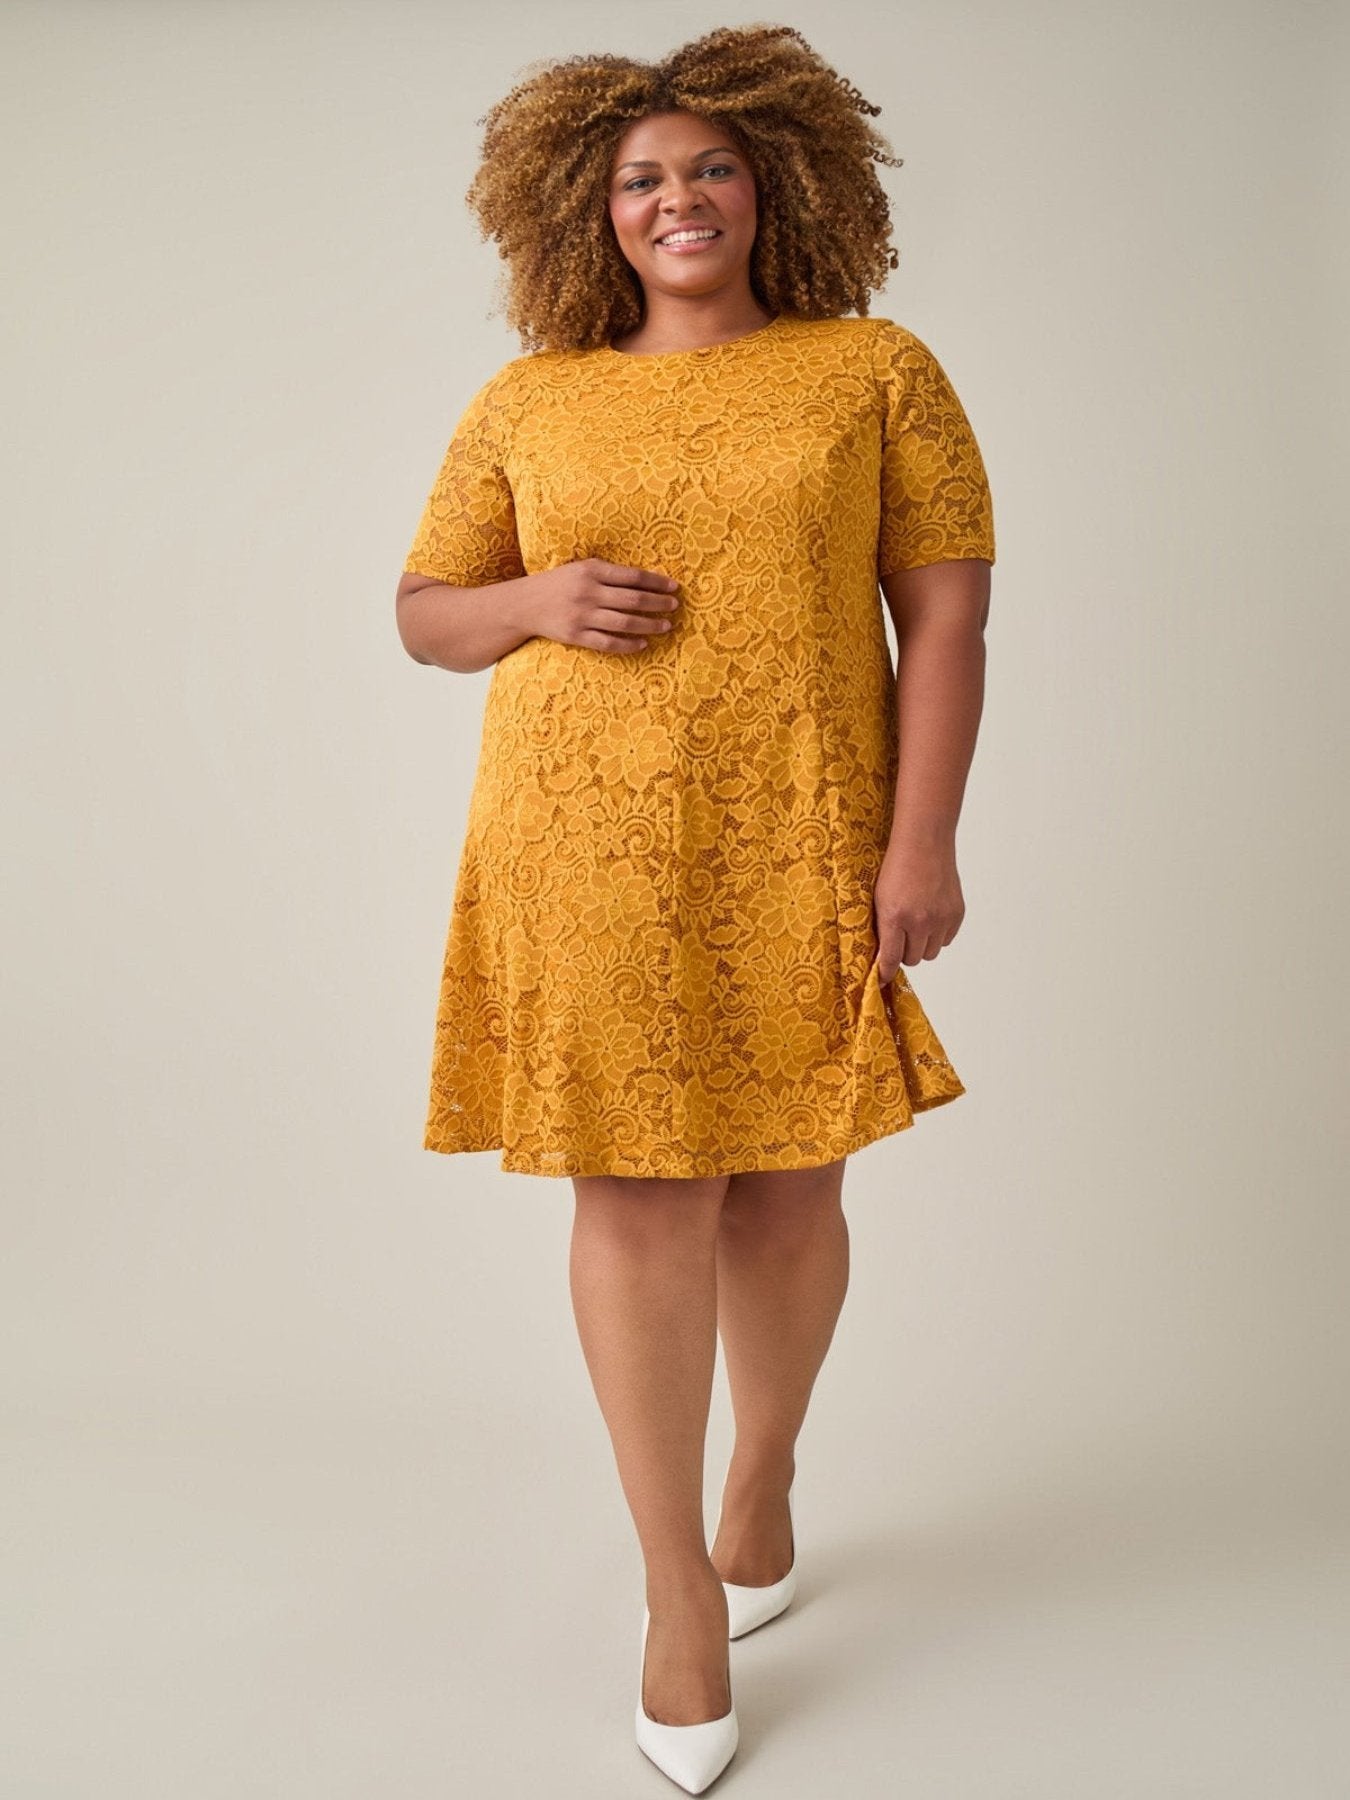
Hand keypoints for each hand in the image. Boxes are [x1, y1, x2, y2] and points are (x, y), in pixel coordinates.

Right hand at [523, 557, 680, 653]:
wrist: (524, 604)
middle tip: (675, 606)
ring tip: (666, 625)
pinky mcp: (576, 636)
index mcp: (592, 570)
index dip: (657, 582)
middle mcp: (588, 592)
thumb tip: (645, 581)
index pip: (633, 576)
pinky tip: (643, 643)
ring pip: (625, 623)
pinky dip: (629, 644)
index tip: (674, 587)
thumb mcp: (581, 568)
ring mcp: (582, 616)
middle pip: (634, 600)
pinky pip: (609, 643)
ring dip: (650, 624)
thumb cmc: (559, 584)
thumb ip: (608, 573)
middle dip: (659, 603)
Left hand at [872, 839, 964, 979]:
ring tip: (916, 924)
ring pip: (930, 953)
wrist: (924, 843)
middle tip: (900, 935)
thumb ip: (882, 929)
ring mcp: (941, 918)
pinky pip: (946, 940)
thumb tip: (882, 958)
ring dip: (922, 945)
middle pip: (912, 959)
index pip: (891, 959)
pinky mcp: (956, 914)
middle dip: (904, 952)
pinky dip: (938, 934)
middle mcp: (920, 921)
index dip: (885, 972)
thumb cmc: (897, 867)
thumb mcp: (879, 898)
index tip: (882, 979)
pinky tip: (930, 915)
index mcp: (895, 916)